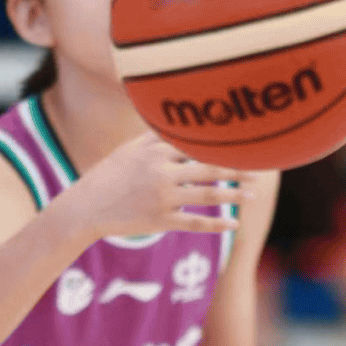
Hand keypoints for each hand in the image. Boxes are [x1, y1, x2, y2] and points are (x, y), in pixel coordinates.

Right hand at [77, 132, 255, 240]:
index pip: (196, 144)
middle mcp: (162, 173)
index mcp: (155, 152)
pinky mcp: (161, 221)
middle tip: (260, 168)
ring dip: (234, 194)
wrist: (85, 208)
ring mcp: (163, 198)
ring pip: (208, 195)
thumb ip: (153, 138)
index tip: (245, 141)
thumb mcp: (128, 150)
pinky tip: (234, 224)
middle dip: (238, 167)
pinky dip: (217, 224)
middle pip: (209, 167)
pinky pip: (196, 223)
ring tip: (254, 194)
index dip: (222, 143)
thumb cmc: (108, 176)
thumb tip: (172, 121)